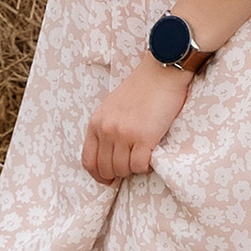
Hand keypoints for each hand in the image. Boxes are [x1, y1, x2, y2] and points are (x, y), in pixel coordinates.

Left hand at [81, 57, 193, 185]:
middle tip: (130, 167)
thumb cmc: (141, 87)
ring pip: (123, 170)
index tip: (108, 178)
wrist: (162, 72)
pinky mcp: (144, 137)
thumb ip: (106, 127)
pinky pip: (140, 166)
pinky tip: (152, 156)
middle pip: (106, 168)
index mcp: (96, 122)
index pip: (88, 160)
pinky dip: (146, 166)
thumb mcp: (112, 106)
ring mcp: (125, 134)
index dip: (98, 175)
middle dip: (118, 173)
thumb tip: (108, 154)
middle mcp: (107, 130)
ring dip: (133, 169)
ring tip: (142, 158)